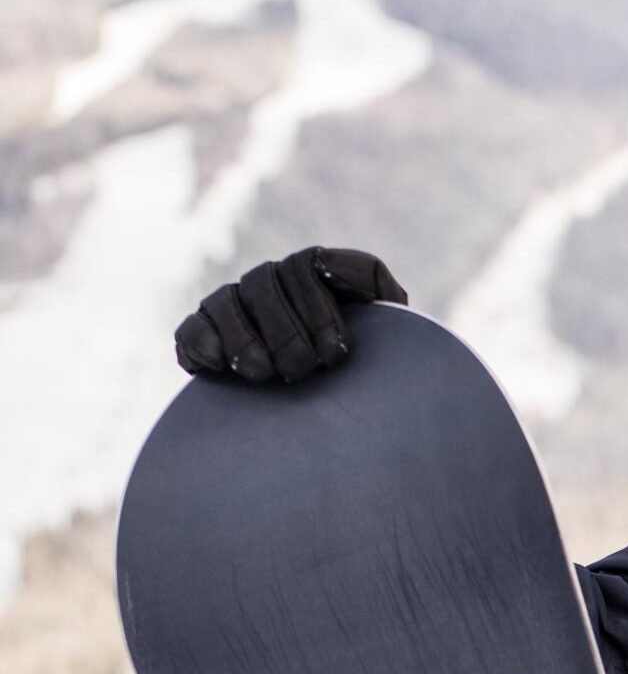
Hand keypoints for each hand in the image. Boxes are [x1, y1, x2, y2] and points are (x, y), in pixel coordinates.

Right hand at [175, 247, 406, 383]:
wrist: (318, 408)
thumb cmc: (356, 366)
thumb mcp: (384, 335)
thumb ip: (386, 307)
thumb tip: (390, 298)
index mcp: (315, 274)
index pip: (318, 265)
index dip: (324, 306)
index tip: (339, 351)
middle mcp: (270, 280)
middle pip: (270, 282)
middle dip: (289, 331)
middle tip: (308, 370)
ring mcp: (232, 303)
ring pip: (228, 302)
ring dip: (246, 340)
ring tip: (266, 374)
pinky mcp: (201, 332)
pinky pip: (192, 329)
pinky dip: (203, 344)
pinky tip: (219, 367)